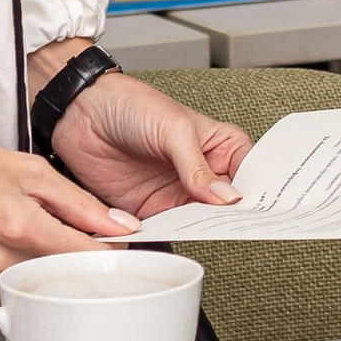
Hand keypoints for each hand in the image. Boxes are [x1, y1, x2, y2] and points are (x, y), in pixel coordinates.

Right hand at [0, 130, 144, 304]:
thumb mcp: (34, 171)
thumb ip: (81, 203)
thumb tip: (120, 225)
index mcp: (21, 226)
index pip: (85, 254)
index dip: (112, 252)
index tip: (122, 247)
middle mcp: (0, 260)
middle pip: (66, 276)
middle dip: (85, 262)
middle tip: (89, 243)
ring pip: (42, 288)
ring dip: (56, 271)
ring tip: (49, 243)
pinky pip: (14, 295)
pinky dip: (28, 278)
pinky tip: (24, 255)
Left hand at [48, 73, 248, 221]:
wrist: (82, 114)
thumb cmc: (133, 105)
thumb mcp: (174, 131)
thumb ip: (198, 168)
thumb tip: (226, 197)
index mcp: (218, 146)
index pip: (248, 174)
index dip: (255, 192)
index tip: (258, 210)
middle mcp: (201, 172)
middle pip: (225, 205)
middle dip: (229, 217)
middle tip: (233, 228)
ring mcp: (176, 193)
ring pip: (197, 221)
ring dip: (198, 228)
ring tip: (202, 233)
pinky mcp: (149, 209)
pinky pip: (165, 229)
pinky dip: (167, 235)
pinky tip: (170, 235)